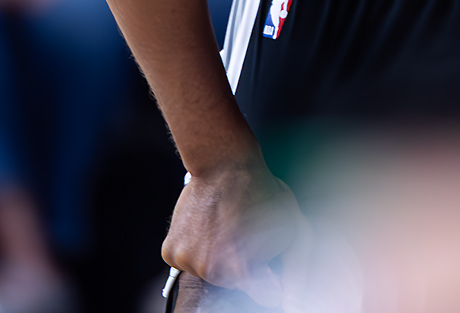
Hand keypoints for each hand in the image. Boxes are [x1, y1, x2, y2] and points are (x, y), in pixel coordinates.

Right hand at [163, 157, 304, 304]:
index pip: (255, 292)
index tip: (267, 266)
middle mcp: (208, 270)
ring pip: (204, 272)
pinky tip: (206, 228)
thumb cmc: (259, 193)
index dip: (264, 277)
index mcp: (238, 270)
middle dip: (238, 265)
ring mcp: (186, 260)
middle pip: (227, 283)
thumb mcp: (289, 230)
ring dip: (214, 256)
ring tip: (223, 227)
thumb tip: (279, 296)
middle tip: (243, 234)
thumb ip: (287, 269)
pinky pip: (184, 262)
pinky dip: (194, 250)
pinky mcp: (170, 251)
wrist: (225, 164)